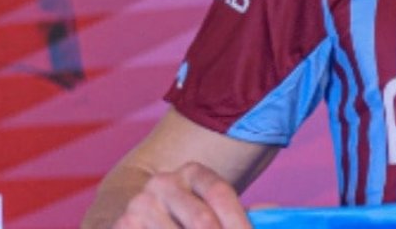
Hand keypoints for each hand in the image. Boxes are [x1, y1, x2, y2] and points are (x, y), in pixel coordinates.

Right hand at [114, 162, 251, 228]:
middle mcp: (164, 183)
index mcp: (193, 172)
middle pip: (202, 220)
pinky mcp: (121, 226)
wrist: (135, 212)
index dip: (239, 222)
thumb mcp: (210, 206)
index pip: (221, 194)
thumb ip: (241, 213)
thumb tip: (274, 212)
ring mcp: (139, 206)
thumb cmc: (186, 217)